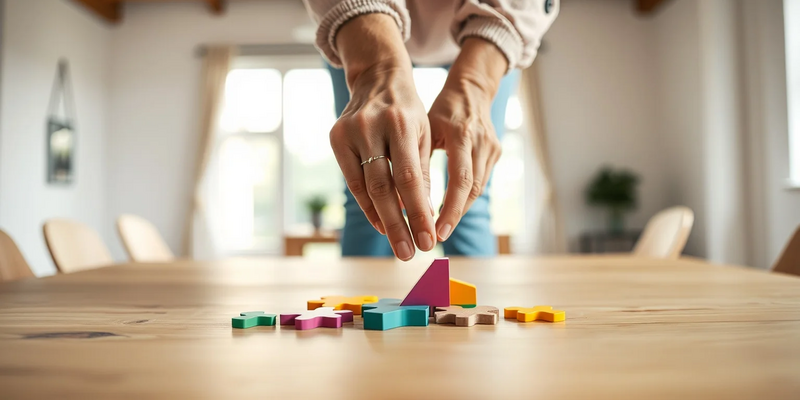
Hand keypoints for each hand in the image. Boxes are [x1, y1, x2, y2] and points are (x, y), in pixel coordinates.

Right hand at [330, 14, 436, 260]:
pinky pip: (353, 181)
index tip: (429, 240)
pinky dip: (368, 206)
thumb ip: (421, 172)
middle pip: (384, 188)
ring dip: (383, 221)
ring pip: (366, 188)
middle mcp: (371, 127)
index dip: (418, 212)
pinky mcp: (335, 138)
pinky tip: (382, 224)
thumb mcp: (424, 134)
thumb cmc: (408, 110)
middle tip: (411, 253)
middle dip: (399, 225)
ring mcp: (349, 133)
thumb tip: (422, 216)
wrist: (377, 77)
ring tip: (400, 246)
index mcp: (401, 123)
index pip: (409, 178)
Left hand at [428, 38, 507, 240]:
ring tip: (441, 228)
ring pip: (478, 187)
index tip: (437, 229)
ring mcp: (492, 147)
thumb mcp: (426, 128)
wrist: (471, 88)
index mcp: (461, 133)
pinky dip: (465, 196)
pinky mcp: (496, 152)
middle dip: (456, 215)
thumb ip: (419, 160)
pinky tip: (450, 209)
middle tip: (438, 236)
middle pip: (473, 188)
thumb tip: (403, 199)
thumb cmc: (440, 109)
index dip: (450, 208)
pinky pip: (480, 180)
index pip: (461, 179)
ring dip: (460, 209)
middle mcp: (481, 141)